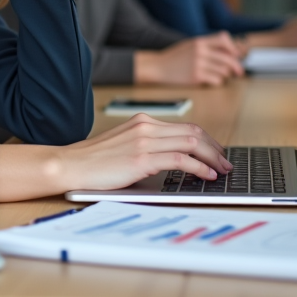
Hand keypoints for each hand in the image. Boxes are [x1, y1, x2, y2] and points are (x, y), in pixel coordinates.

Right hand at [0, 113, 232, 201]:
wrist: (70, 165)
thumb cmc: (94, 161)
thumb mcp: (125, 146)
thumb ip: (148, 147)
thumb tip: (176, 161)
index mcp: (142, 121)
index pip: (185, 127)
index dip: (206, 140)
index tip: (217, 153)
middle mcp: (146, 126)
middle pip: (193, 132)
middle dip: (215, 148)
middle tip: (226, 163)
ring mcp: (144, 140)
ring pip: (191, 143)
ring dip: (212, 157)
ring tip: (222, 170)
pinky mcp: (142, 157)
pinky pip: (181, 159)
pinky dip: (199, 167)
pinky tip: (207, 175)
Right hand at [135, 33, 243, 86]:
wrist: (157, 66)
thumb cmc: (174, 57)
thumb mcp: (189, 45)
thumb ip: (206, 46)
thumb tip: (227, 51)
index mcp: (199, 41)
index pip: (224, 38)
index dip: (233, 47)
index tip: (236, 55)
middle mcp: (200, 51)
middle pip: (228, 57)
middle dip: (236, 66)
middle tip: (239, 72)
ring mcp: (198, 64)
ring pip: (223, 70)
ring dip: (225, 75)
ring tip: (218, 75)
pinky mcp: (195, 76)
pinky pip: (216, 80)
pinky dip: (217, 82)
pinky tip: (212, 81)